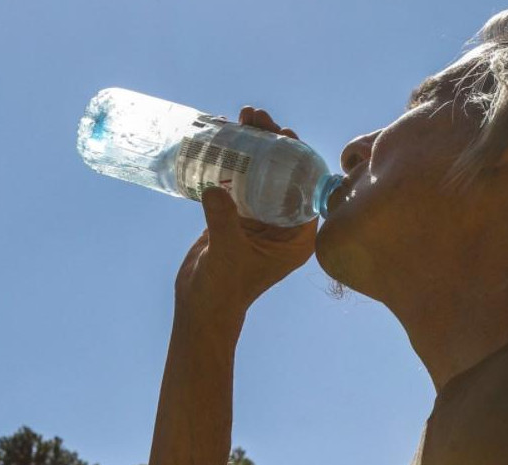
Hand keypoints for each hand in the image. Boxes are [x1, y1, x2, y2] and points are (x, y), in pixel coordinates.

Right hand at [175, 107, 317, 314]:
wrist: (201, 305)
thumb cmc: (222, 288)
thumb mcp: (227, 252)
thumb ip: (223, 220)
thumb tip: (214, 188)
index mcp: (298, 236)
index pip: (306, 187)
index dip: (298, 156)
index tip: (284, 133)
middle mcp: (285, 224)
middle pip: (285, 173)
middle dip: (273, 142)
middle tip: (257, 117)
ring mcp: (263, 218)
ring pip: (263, 172)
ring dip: (254, 144)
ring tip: (241, 117)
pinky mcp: (240, 215)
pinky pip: (241, 179)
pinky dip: (234, 158)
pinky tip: (223, 134)